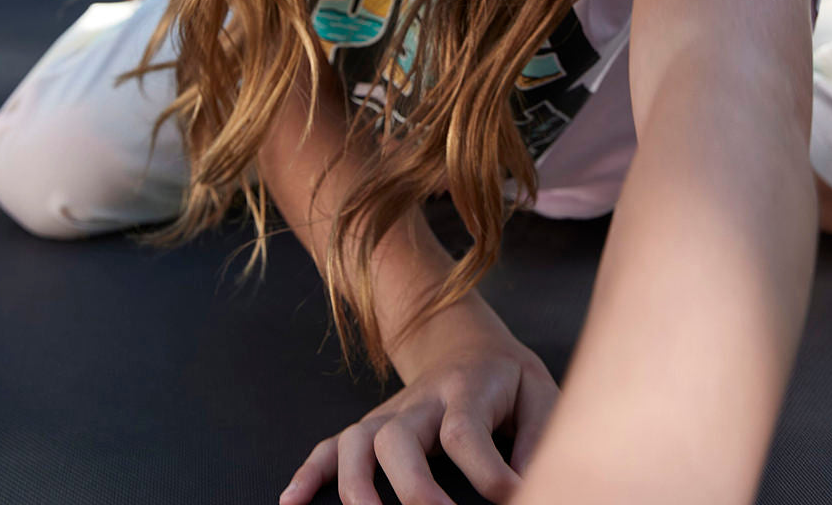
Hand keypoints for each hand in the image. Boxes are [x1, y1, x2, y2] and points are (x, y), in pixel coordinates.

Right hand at [279, 300, 558, 504]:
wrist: (468, 343)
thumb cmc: (508, 380)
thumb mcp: (539, 393)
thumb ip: (539, 438)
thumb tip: (532, 486)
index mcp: (468, 389)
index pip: (466, 430)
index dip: (488, 472)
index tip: (514, 498)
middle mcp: (421, 400)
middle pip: (399, 438)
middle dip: (410, 487)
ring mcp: (389, 413)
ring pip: (358, 442)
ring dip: (355, 486)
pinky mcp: (371, 426)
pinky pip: (330, 445)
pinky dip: (309, 472)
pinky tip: (291, 502)